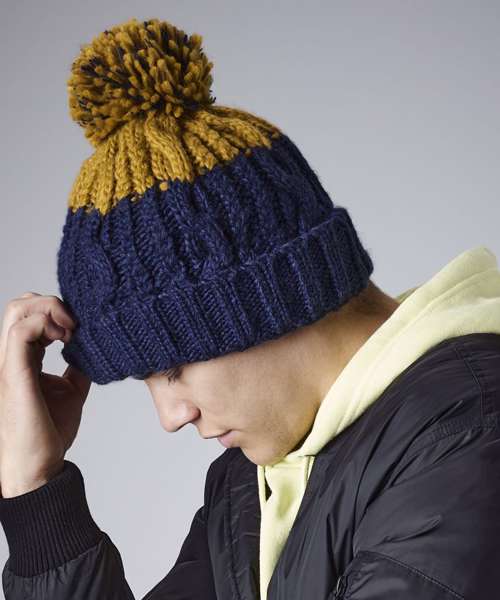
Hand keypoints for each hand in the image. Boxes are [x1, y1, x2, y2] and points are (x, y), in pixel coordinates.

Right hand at [0, 292, 90, 497]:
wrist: (38, 466)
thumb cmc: (49, 431)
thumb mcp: (71, 389)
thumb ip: (77, 367)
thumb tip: (92, 350)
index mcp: (23, 358)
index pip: (29, 314)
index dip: (56, 311)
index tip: (80, 328)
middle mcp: (11, 356)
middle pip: (20, 304)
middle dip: (52, 303)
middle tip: (76, 324)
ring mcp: (8, 363)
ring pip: (18, 310)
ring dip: (51, 310)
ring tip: (71, 331)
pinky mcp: (13, 373)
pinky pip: (21, 332)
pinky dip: (46, 324)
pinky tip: (65, 340)